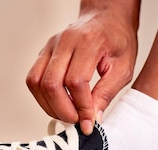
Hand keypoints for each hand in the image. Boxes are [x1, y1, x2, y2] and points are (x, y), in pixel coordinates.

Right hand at [26, 1, 139, 133]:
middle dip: (63, 110)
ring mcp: (50, 46)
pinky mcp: (44, 53)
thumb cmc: (118, 40)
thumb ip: (107, 93)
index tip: (89, 123)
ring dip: (50, 106)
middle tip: (77, 122)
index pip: (76, 81)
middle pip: (51, 83)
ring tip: (68, 115)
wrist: (107, 19)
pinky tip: (59, 105)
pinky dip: (43, 97)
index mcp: (88, 43)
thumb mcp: (123, 68)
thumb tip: (93, 119)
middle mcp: (64, 42)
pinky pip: (34, 79)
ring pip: (36, 82)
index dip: (81, 107)